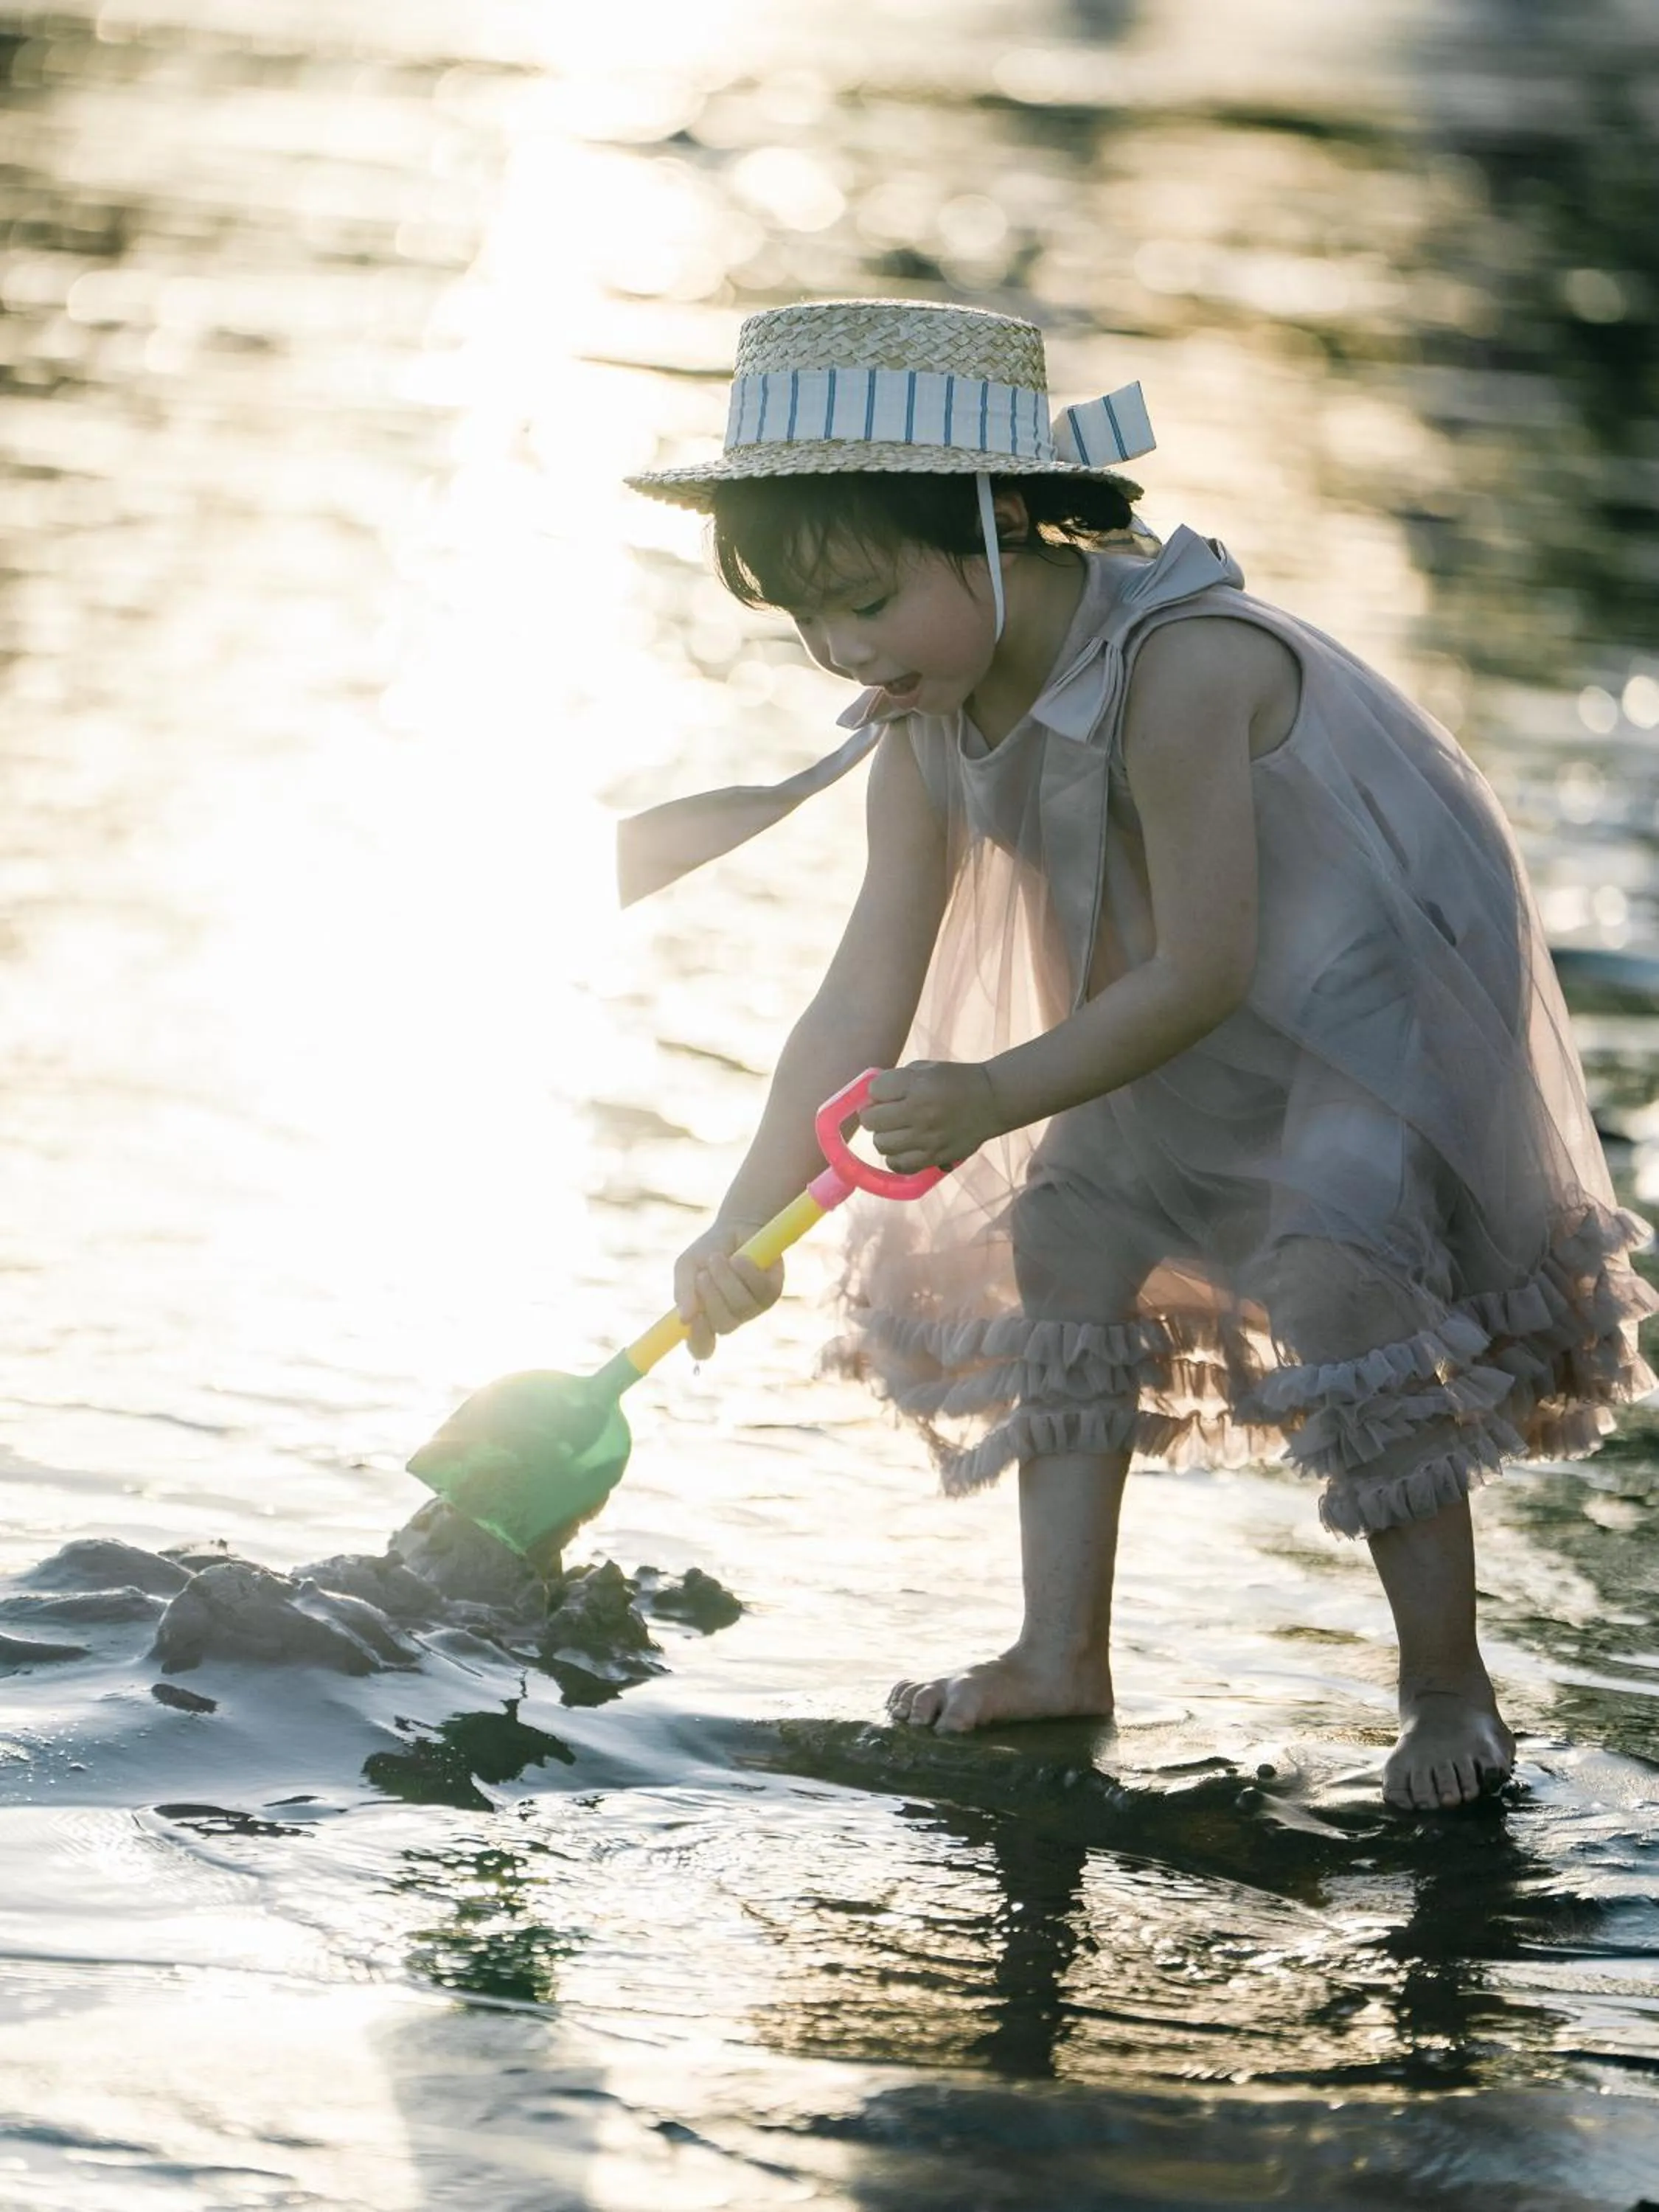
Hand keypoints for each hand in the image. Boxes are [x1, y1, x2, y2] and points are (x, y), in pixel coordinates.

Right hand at [673, 1219, 783, 1359]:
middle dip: (712, 1299)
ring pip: (741, 1307)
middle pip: (724, 1326)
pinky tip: (740, 1258)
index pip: (702, 1346)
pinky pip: (760, 1290)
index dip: (698, 1341)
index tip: (692, 1320)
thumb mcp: (687, 1266)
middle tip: (703, 1274)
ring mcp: (753, 1308)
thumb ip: (683, 1291)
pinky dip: (747, 1272)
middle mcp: (731, 1317)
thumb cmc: (709, 1250)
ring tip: (718, 1258)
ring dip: (727, 1280)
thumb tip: (685, 1318)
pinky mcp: (771, 1293)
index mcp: (707, 1317)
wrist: (737, 1226)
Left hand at [858, 1060, 1001, 1173]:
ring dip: (884, 1137)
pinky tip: (903, 1149)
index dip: (877, 1092)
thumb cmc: (956, 1080)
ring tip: (897, 1131)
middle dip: (874, 1116)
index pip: (875, 1091)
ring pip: (882, 1145)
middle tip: (886, 1114)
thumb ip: (897, 1080)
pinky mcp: (935, 1157)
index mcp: (918, 1085)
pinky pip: (899, 1165)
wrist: (993, 1100)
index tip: (887, 1093)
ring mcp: (927, 1138)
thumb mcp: (926, 1068)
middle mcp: (920, 1113)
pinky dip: (895, 1158)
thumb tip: (870, 1099)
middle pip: (872, 1121)